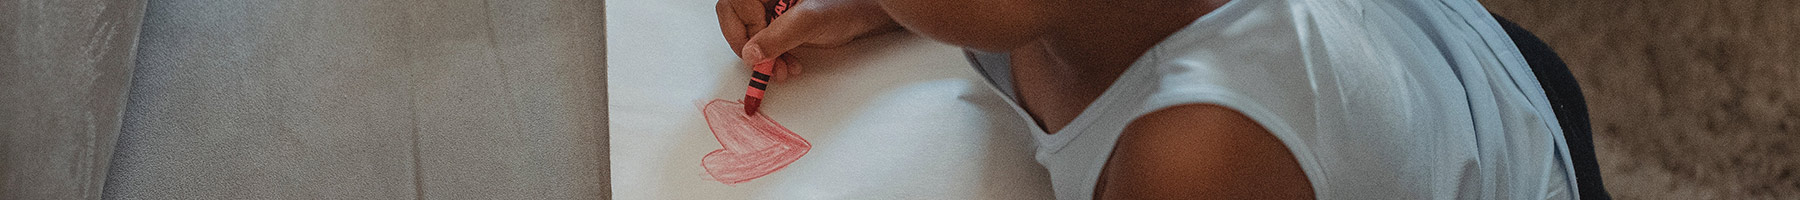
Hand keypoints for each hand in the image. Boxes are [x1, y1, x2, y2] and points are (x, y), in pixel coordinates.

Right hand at [716, 0, 898, 80]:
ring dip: (763, 58)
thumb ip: (779, 36)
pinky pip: (761, 45)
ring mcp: (768, 10)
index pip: (734, 6)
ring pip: (747, 36)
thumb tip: (751, 53)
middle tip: (768, 67)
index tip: (760, 52)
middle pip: (736, 21)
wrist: (861, 17)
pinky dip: (771, 59)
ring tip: (783, 71)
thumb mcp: (809, 21)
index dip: (744, 31)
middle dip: (752, 48)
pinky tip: (787, 66)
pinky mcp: (775, 26)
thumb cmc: (842, 7)